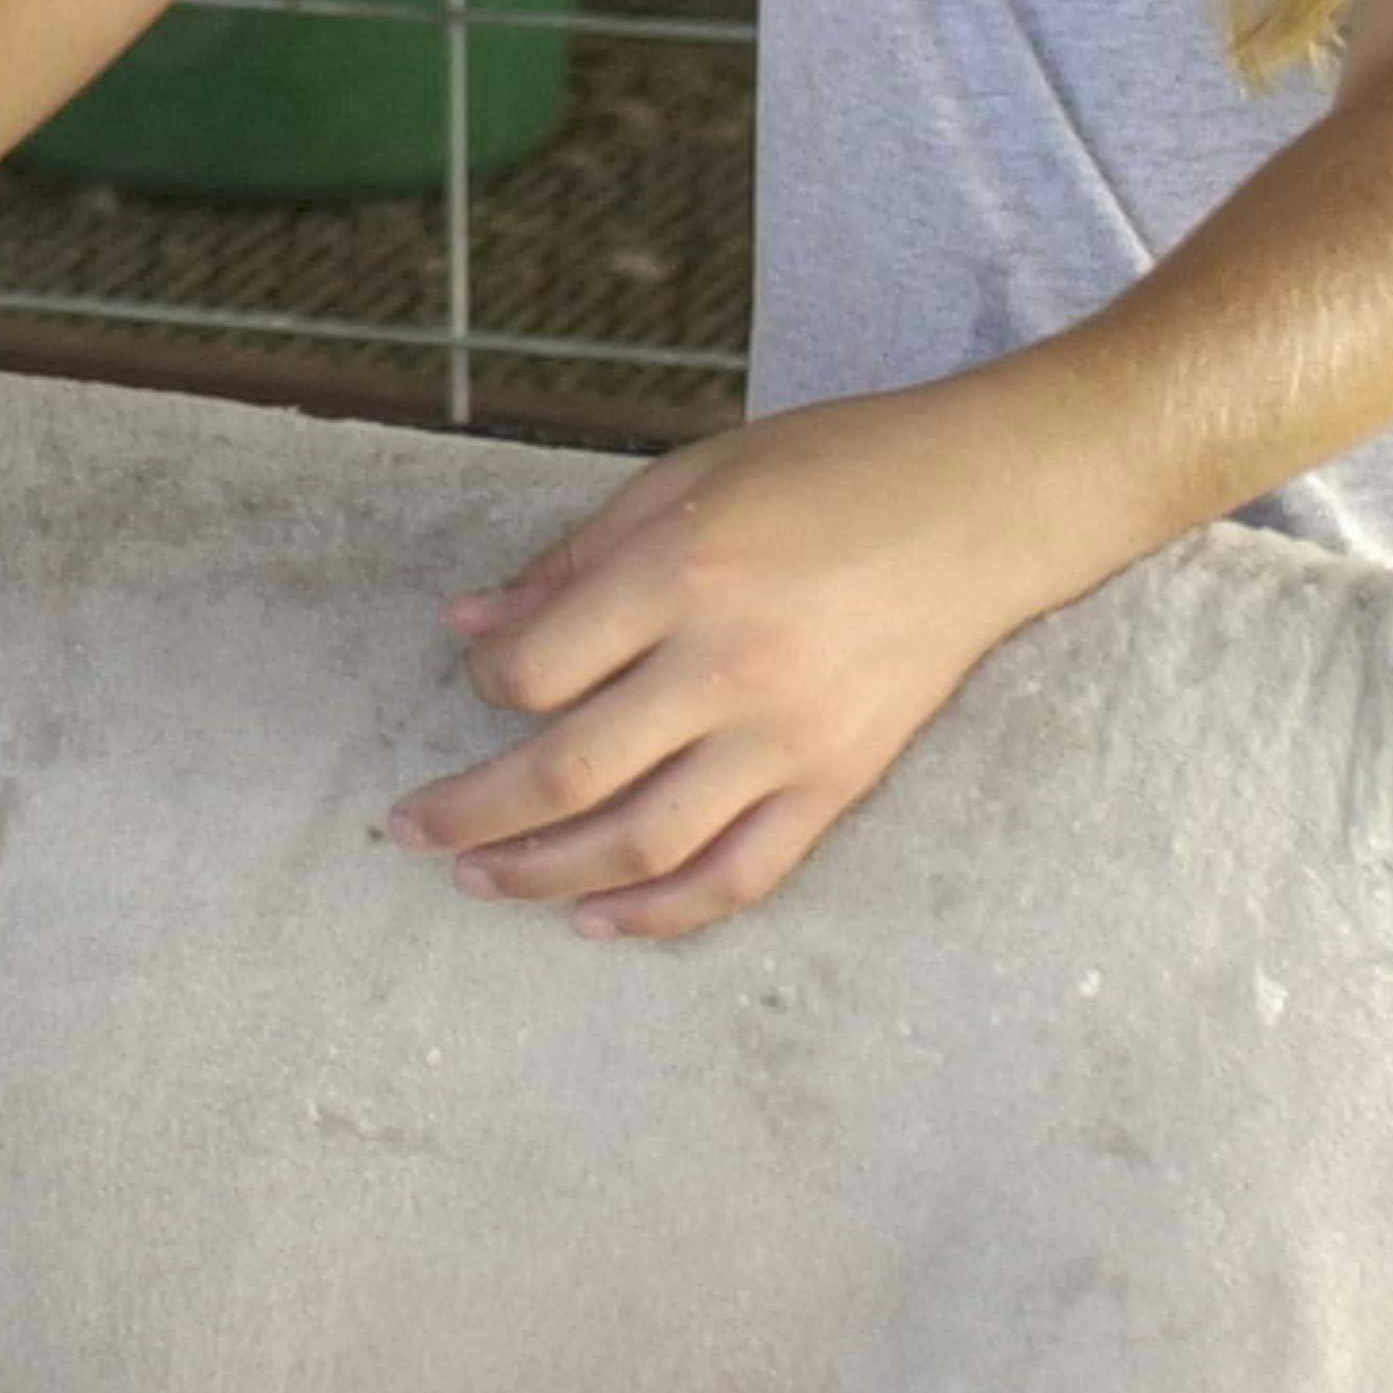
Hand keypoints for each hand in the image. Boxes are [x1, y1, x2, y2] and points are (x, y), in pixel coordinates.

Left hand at [390, 385, 1124, 938]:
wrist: (983, 507)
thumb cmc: (832, 471)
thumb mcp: (688, 478)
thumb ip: (575, 560)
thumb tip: (469, 625)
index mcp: (680, 575)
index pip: (538, 670)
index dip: (486, 685)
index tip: (478, 681)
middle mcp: (727, 668)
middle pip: (567, 773)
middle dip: (469, 813)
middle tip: (408, 830)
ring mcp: (787, 739)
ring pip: (640, 843)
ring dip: (542, 875)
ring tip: (478, 882)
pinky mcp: (837, 784)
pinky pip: (738, 876)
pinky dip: (660, 914)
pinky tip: (595, 921)